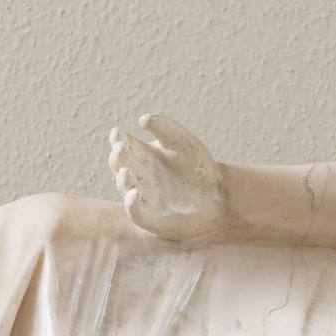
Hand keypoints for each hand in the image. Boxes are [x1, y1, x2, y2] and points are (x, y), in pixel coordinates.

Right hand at [107, 113, 227, 240]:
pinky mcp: (149, 216)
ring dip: (122, 179)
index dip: (117, 138)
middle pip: (119, 164)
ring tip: (126, 171)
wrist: (217, 194)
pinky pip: (134, 212)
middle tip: (120, 147)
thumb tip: (142, 119)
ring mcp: (142, 195)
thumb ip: (165, 128)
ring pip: (124, 187)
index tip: (117, 132)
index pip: (124, 145)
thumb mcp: (184, 142)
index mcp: (143, 154)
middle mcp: (138, 174)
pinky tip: (134, 194)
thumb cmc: (198, 166)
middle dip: (117, 157)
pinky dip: (131, 204)